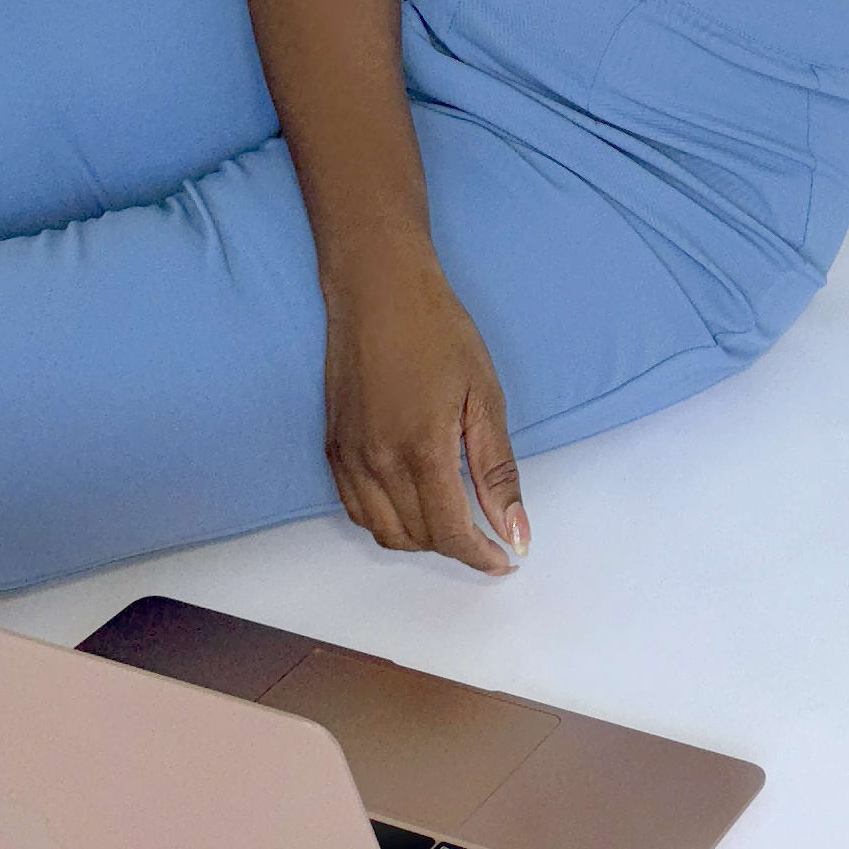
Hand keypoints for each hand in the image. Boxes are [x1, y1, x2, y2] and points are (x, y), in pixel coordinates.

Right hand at [318, 241, 527, 573]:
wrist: (378, 289)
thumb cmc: (437, 330)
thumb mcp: (484, 396)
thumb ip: (497, 471)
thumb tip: (515, 530)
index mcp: (421, 450)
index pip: (450, 533)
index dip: (481, 555)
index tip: (505, 560)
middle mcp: (377, 462)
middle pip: (418, 538)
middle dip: (457, 544)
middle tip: (487, 529)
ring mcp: (349, 457)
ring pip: (384, 531)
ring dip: (421, 537)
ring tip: (453, 516)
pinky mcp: (333, 447)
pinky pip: (356, 510)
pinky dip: (387, 520)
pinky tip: (412, 499)